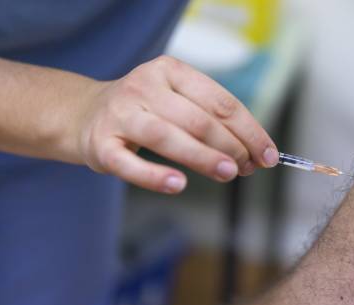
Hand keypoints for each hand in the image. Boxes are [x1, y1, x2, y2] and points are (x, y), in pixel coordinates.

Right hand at [72, 56, 277, 192]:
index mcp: (170, 70)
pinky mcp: (101, 144)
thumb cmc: (146, 111)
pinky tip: (179, 185)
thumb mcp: (178, 101)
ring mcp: (121, 115)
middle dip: (231, 146)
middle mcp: (144, 87)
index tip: (268, 154)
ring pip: (168, 137)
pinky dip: (155, 176)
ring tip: (229, 173)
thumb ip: (213, 122)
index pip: (221, 102)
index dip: (249, 130)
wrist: (84, 114)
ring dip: (203, 158)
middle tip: (249, 168)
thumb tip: (254, 153)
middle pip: (198, 120)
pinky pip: (130, 164)